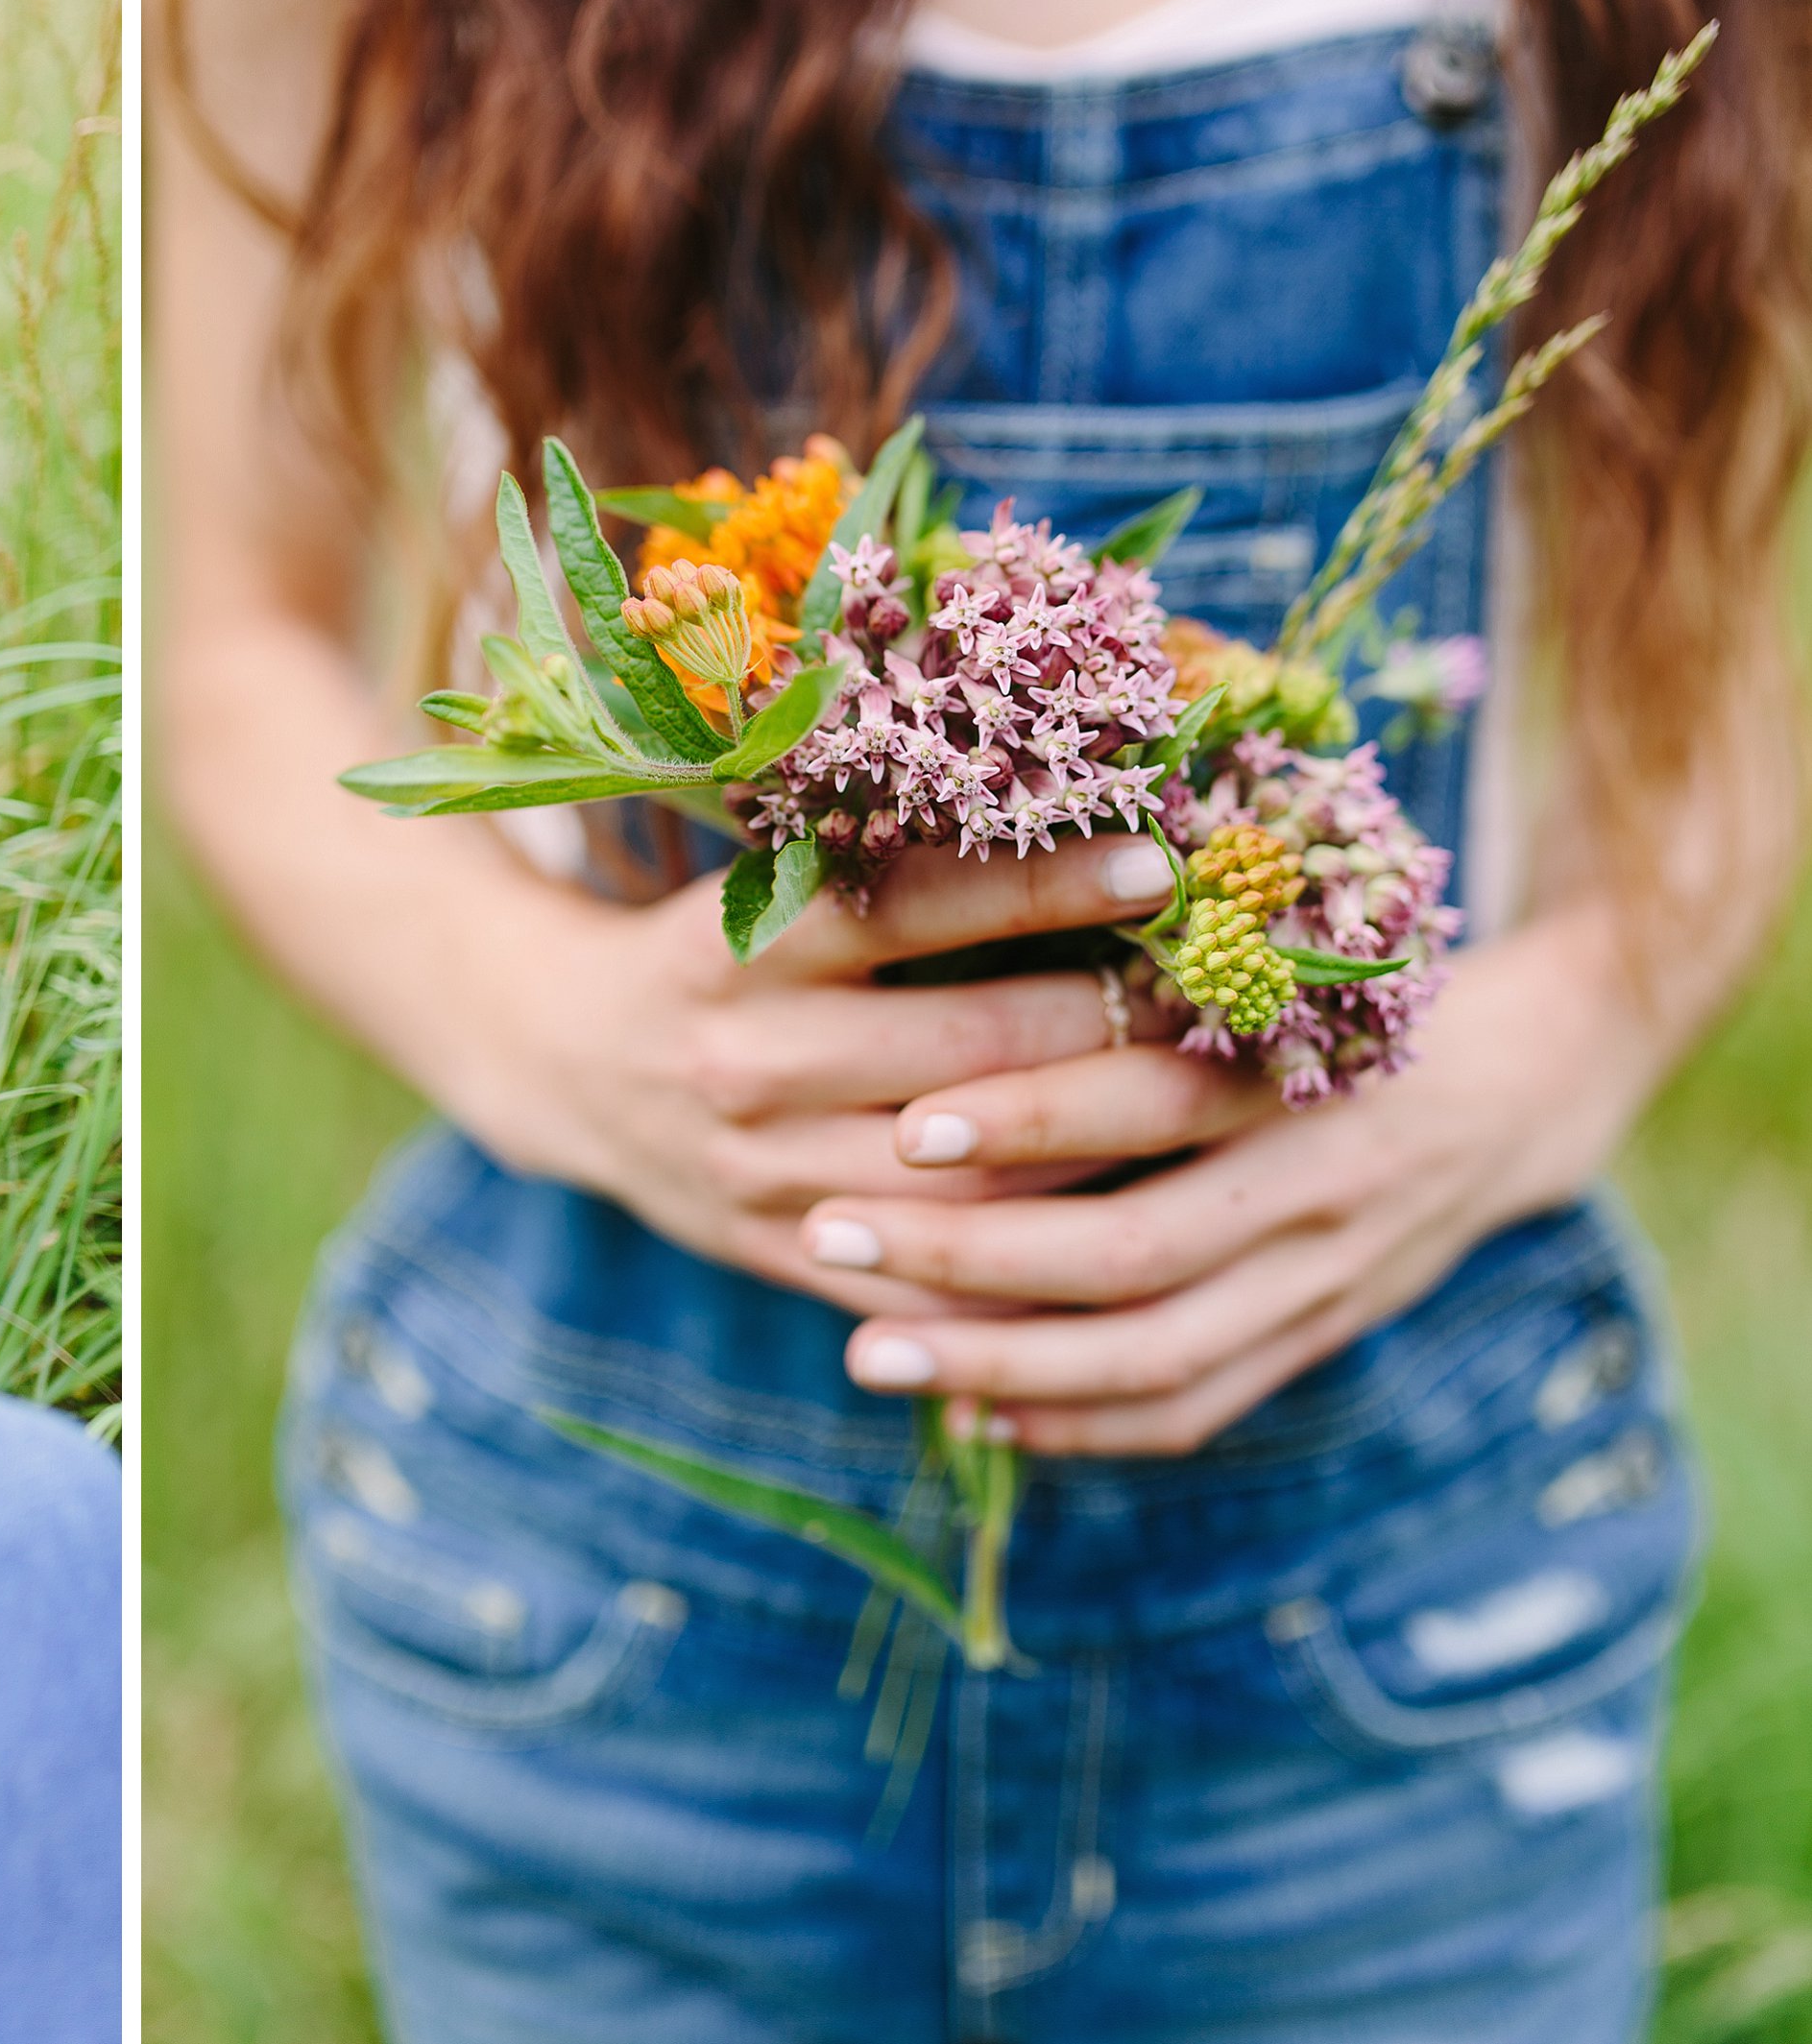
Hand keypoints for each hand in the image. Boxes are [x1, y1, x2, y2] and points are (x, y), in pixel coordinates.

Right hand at [435, 832, 1183, 1322]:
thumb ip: (877, 866)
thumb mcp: (752, 881)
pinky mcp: (774, 1252)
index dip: (1039, 886)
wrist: (554, 1059)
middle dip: (1111, 1023)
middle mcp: (744, 1065)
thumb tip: (1064, 799)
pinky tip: (1131, 1237)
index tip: (1157, 862)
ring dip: (1101, 1147)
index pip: (906, 911)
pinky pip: (927, 1286)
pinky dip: (1028, 1273)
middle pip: (967, 1059)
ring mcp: (759, 1175)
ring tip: (1210, 1106)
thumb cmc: (697, 943)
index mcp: (734, 952)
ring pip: (970, 1184)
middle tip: (1226, 991)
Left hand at [797, 908, 1657, 1453]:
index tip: (902, 1126)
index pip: (1153, 1100)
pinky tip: (973, 1415)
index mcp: (1301, 1063)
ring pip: (1152, 1352)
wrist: (1527, 1079)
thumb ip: (1137, 954)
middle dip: (967, 1257)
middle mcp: (1319, 1179)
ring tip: (865, 1355)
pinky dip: (1081, 1419)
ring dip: (999, 1363)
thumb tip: (946, 934)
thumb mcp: (1266, 936)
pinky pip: (1195, 1405)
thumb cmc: (1341, 973)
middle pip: (1132, 1249)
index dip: (1029, 1118)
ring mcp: (1327, 1277)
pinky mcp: (1321, 1337)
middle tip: (827, 1234)